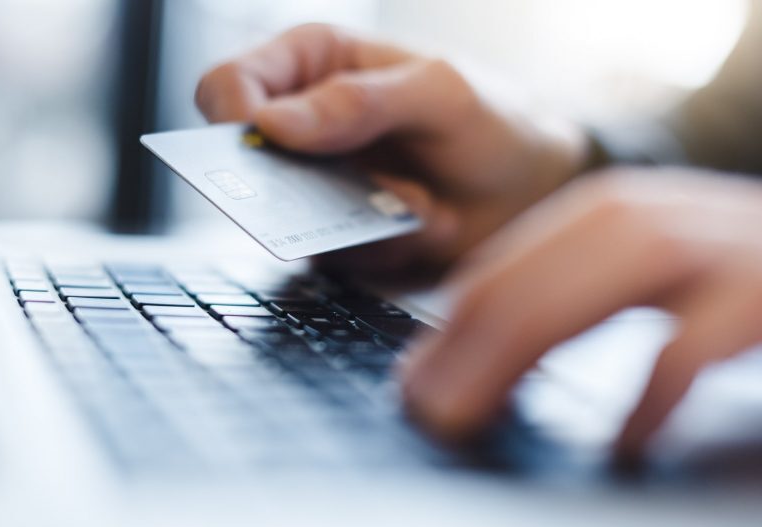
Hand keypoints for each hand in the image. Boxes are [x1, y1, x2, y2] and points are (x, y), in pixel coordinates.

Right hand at [195, 24, 585, 273]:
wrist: (532, 186)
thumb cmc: (491, 117)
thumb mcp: (439, 94)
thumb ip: (360, 102)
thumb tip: (273, 123)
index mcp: (312, 63)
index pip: (229, 84)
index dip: (231, 119)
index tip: (266, 148)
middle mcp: (302, 125)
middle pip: (240, 161)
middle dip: (294, 188)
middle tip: (353, 191)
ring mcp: (316, 185)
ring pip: (284, 219)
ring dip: (356, 220)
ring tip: (418, 202)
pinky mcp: (335, 235)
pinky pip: (329, 255)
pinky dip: (380, 246)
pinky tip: (426, 221)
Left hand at [400, 169, 761, 457]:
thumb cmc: (727, 280)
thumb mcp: (631, 279)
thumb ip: (559, 302)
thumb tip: (460, 363)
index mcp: (601, 215)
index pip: (500, 269)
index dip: (447, 331)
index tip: (413, 384)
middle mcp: (646, 216)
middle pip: (532, 279)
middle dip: (467, 349)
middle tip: (429, 410)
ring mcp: (710, 246)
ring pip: (596, 293)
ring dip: (522, 354)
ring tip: (478, 412)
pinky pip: (700, 339)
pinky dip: (654, 389)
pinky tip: (624, 441)